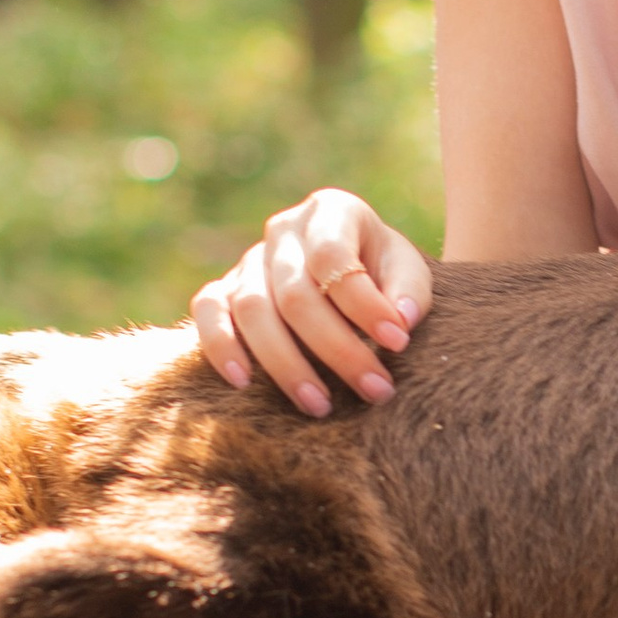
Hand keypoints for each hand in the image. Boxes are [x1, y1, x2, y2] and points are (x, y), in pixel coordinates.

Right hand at [188, 189, 433, 417]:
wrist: (351, 273)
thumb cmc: (383, 274)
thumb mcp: (407, 272)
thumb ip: (409, 292)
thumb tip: (400, 322)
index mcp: (331, 211)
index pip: (333, 256)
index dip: (363, 303)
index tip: (398, 344)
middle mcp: (283, 230)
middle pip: (295, 294)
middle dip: (337, 349)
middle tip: (374, 391)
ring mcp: (249, 260)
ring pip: (253, 310)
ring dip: (286, 364)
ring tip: (319, 406)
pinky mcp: (223, 289)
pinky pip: (207, 312)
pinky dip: (220, 346)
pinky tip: (242, 383)